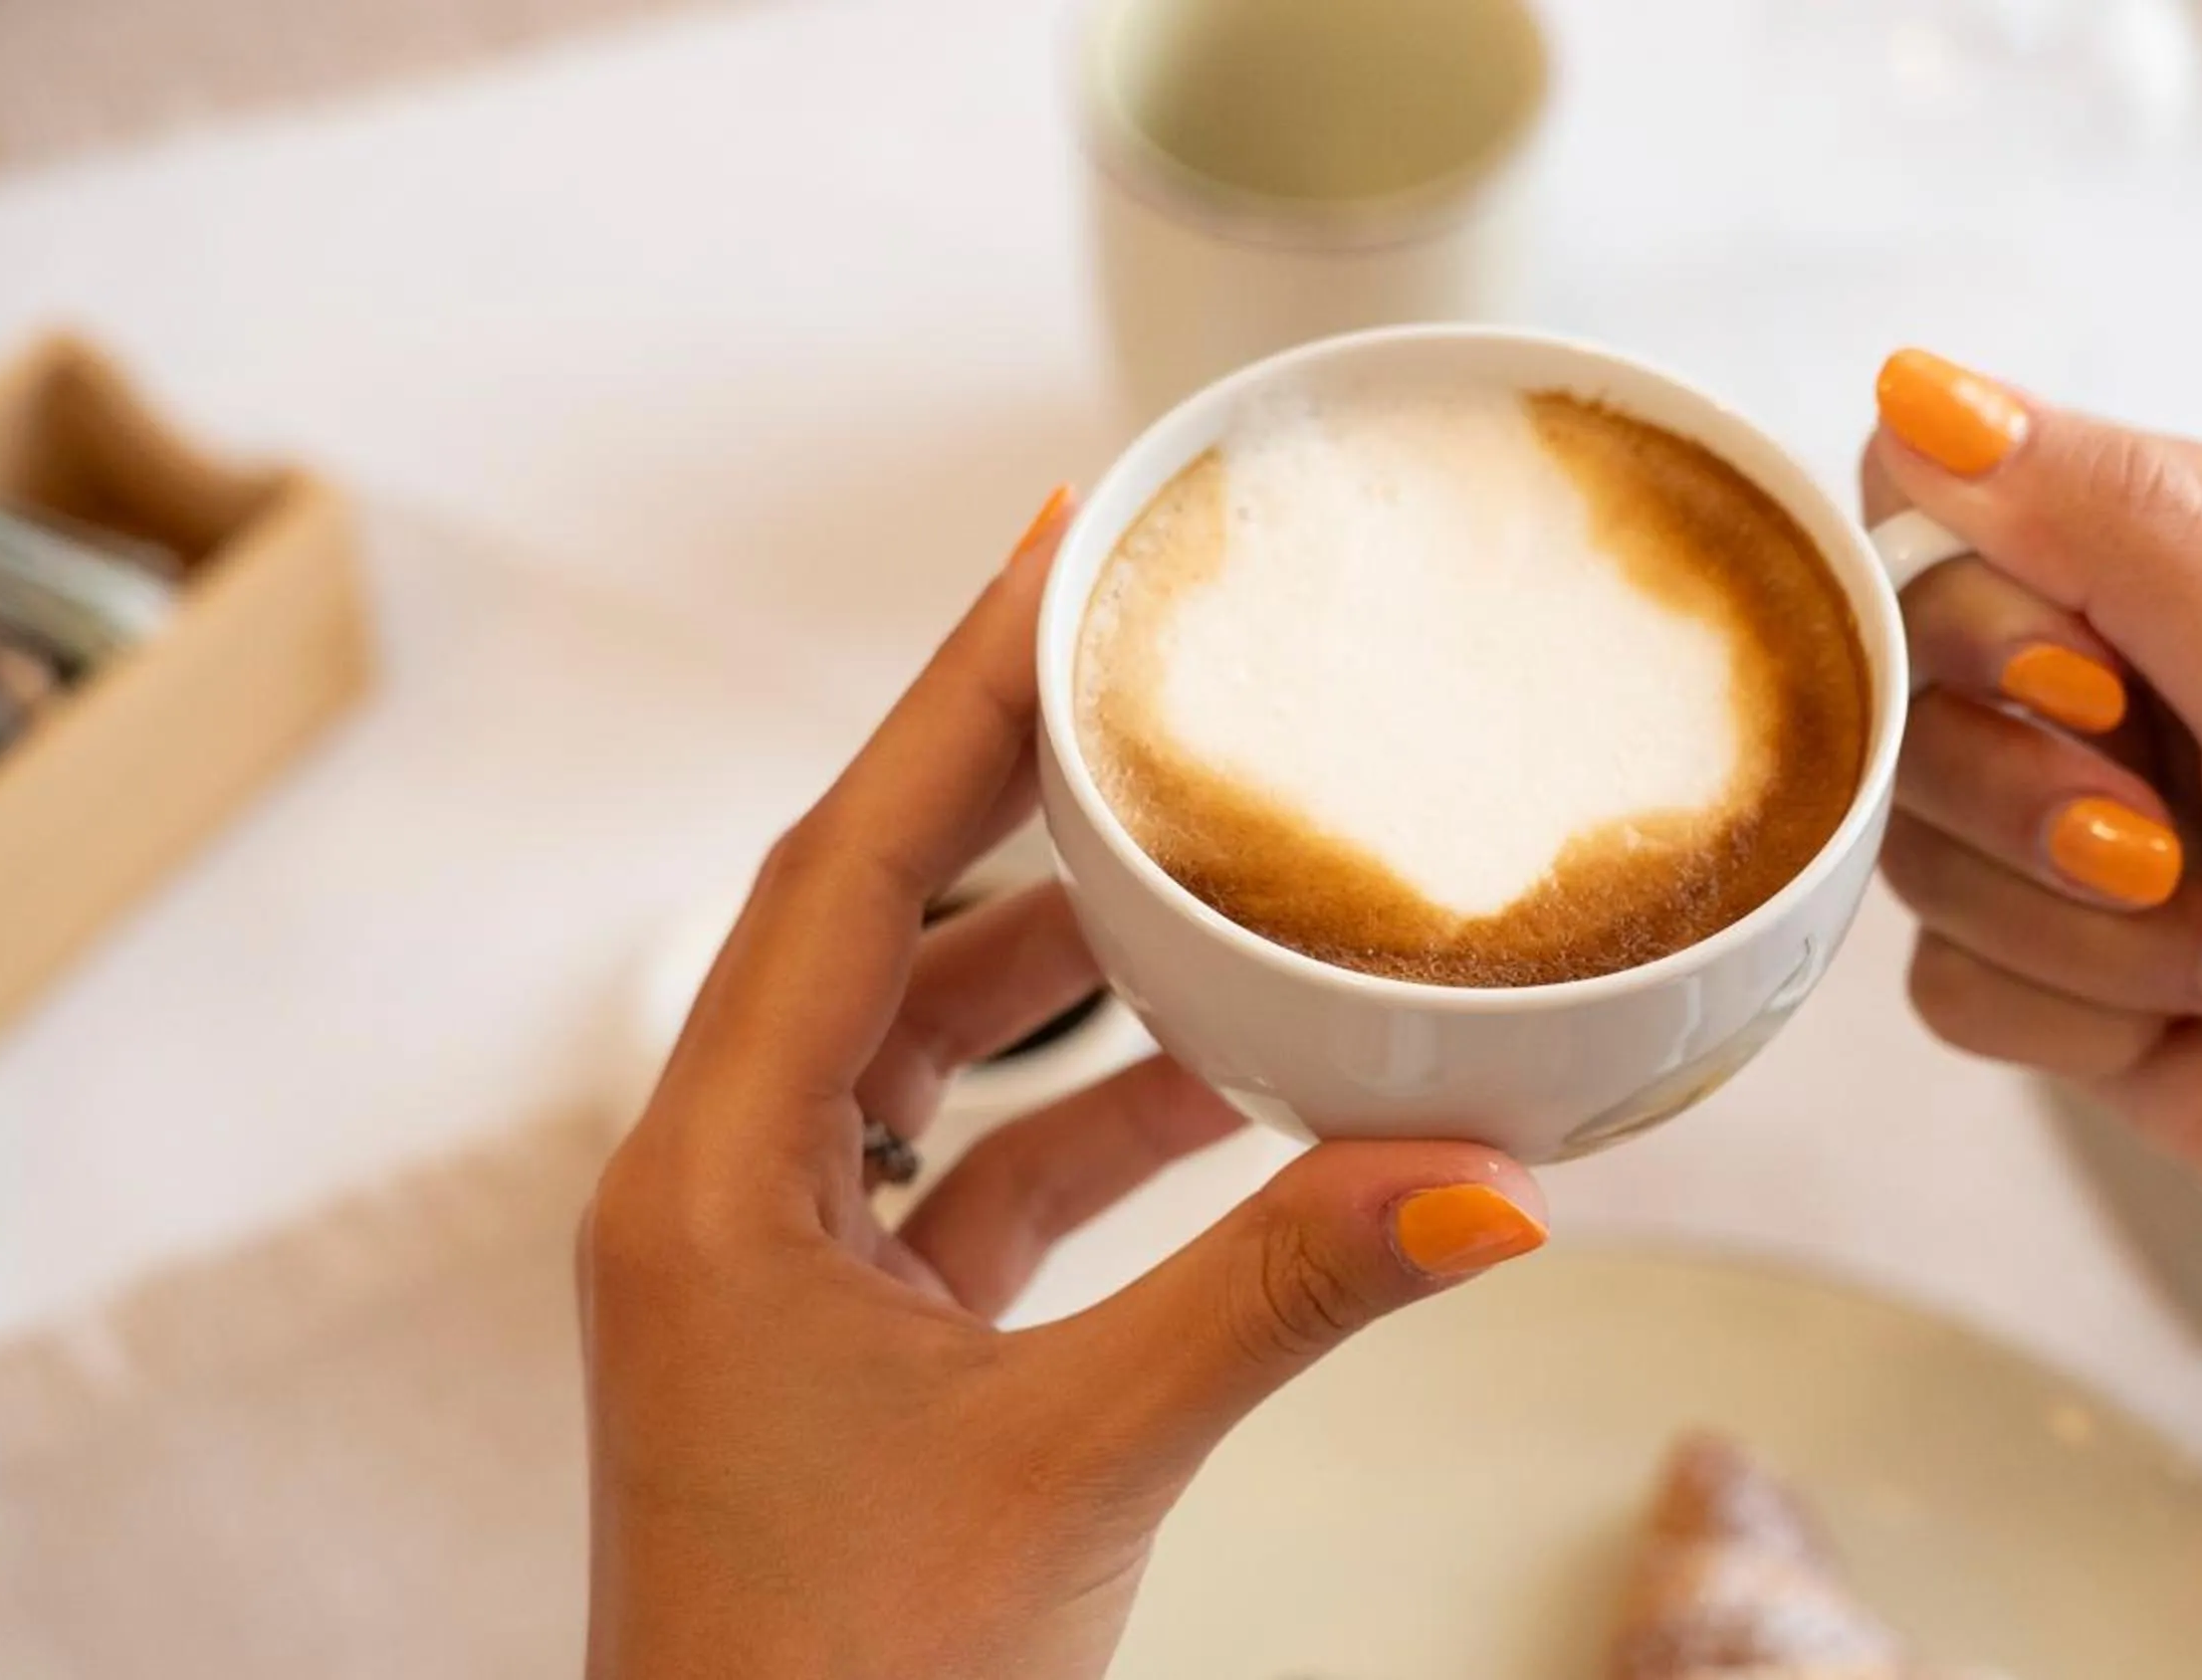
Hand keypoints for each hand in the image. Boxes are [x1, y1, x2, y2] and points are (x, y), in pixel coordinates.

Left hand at [577, 492, 1547, 1679]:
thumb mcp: (1076, 1470)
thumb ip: (1280, 1303)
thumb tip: (1492, 1188)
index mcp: (709, 1183)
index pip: (840, 869)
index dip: (953, 693)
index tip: (1058, 548)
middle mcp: (722, 1190)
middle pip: (881, 921)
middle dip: (1022, 789)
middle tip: (1160, 661)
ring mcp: (782, 1263)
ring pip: (934, 1044)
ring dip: (1077, 961)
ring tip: (1223, 854)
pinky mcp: (854, 1333)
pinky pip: (982, 1166)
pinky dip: (1099, 1112)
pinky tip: (1228, 1070)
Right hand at [1860, 349, 2201, 1662]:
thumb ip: (2120, 530)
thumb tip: (1919, 387)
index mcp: (2174, 546)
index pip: (1930, 494)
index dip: (1966, 599)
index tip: (2083, 684)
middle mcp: (2095, 660)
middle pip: (1898, 679)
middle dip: (2031, 791)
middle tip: (2170, 845)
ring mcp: (2045, 813)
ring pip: (1910, 840)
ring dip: (2077, 924)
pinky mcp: (2020, 952)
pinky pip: (1936, 970)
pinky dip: (2066, 1012)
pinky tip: (2187, 1016)